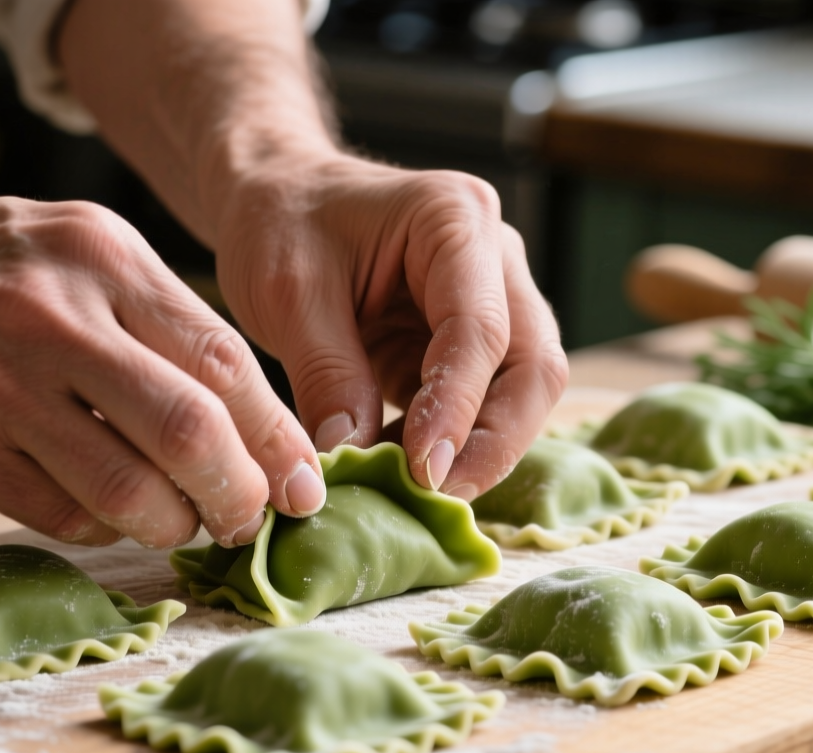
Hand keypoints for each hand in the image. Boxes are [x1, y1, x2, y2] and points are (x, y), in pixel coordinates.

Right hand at [0, 185, 326, 548]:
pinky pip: (59, 514)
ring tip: (182, 523)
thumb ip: (157, 317)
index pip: (225, 361)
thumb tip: (256, 420)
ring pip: (127, 487)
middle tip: (250, 520)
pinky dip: (101, 528)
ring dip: (173, 523)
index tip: (305, 483)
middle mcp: (54, 315)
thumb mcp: (73, 244)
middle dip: (240, 493)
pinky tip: (104, 513)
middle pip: (190, 429)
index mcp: (103, 256)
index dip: (278, 437)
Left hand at [211, 154, 568, 497]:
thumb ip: (326, 373)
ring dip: (483, 450)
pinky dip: (457, 445)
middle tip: (438, 496)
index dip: (458, 407)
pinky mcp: (475, 344)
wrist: (277, 198)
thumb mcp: (285, 293)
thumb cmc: (280, 223)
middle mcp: (495, 258)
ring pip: (526, 391)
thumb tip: (353, 458)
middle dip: (496, 441)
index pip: (481, 329)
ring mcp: (496, 301)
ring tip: (418, 492)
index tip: (424, 470)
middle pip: (534, 366)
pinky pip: (490, 404)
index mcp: (455, 219)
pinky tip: (408, 474)